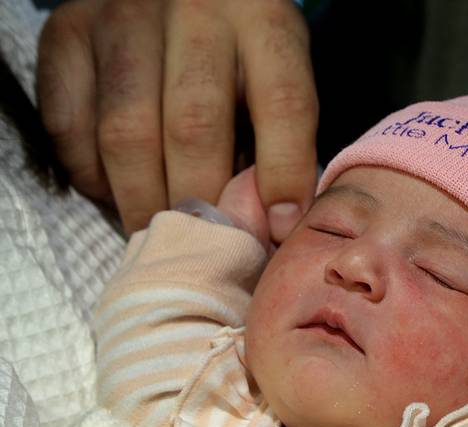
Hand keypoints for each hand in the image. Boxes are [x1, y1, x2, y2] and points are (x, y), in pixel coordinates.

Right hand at [37, 0, 317, 238]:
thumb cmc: (235, 51)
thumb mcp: (274, 73)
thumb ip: (280, 135)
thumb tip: (274, 223)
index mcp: (264, 20)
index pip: (284, 102)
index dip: (284, 173)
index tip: (280, 228)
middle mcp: (194, 11)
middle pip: (195, 127)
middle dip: (201, 203)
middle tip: (205, 247)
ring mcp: (122, 18)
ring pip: (126, 133)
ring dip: (142, 200)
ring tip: (159, 233)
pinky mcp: (67, 34)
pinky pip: (69, 125)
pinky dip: (91, 175)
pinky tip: (114, 189)